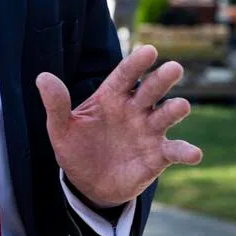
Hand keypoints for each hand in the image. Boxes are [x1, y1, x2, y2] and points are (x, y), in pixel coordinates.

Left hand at [36, 45, 201, 208]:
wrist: (87, 184)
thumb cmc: (76, 148)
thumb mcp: (60, 128)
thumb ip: (56, 104)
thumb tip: (42, 77)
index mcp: (112, 96)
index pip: (125, 75)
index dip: (136, 63)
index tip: (149, 51)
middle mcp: (135, 109)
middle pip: (151, 89)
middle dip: (162, 79)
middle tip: (173, 68)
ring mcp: (148, 131)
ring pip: (166, 115)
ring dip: (174, 110)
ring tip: (181, 106)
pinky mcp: (158, 156)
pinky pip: (174, 150)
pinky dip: (185, 151)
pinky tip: (193, 153)